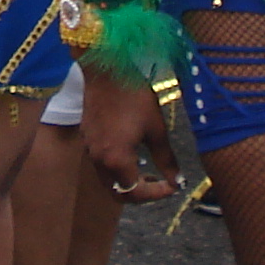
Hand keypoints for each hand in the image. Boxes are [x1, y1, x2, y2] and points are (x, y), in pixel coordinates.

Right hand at [81, 72, 178, 202]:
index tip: (172, 187)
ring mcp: (90, 150)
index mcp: (117, 160)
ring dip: (128, 182)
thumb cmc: (134, 96)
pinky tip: (131, 153)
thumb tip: (178, 181)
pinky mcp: (87, 139)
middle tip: (159, 183)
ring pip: (108, 180)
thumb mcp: (156, 129)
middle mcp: (99, 160)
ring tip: (147, 170)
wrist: (106, 69)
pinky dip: (117, 169)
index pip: (135, 193)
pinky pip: (101, 165)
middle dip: (140, 194)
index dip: (156, 195)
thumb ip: (166, 160)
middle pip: (118, 192)